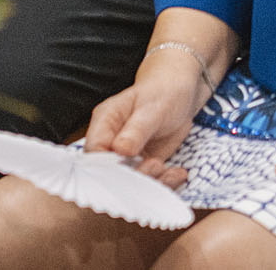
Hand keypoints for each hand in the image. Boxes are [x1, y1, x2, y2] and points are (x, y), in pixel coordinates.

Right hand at [83, 50, 208, 186]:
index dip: (107, 168)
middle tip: (156, 167)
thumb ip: (136, 130)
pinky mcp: (141, 164)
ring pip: (129, 181)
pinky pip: (148, 180)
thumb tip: (120, 150)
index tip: (130, 170)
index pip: (94, 152)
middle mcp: (110, 141)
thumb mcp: (152, 109)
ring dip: (150, 182)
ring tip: (169, 171)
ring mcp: (125, 156)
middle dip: (132, 178)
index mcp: (104, 122)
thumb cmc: (164, 92)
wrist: (182, 92)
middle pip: (109, 172)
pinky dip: (163, 182)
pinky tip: (179, 174)